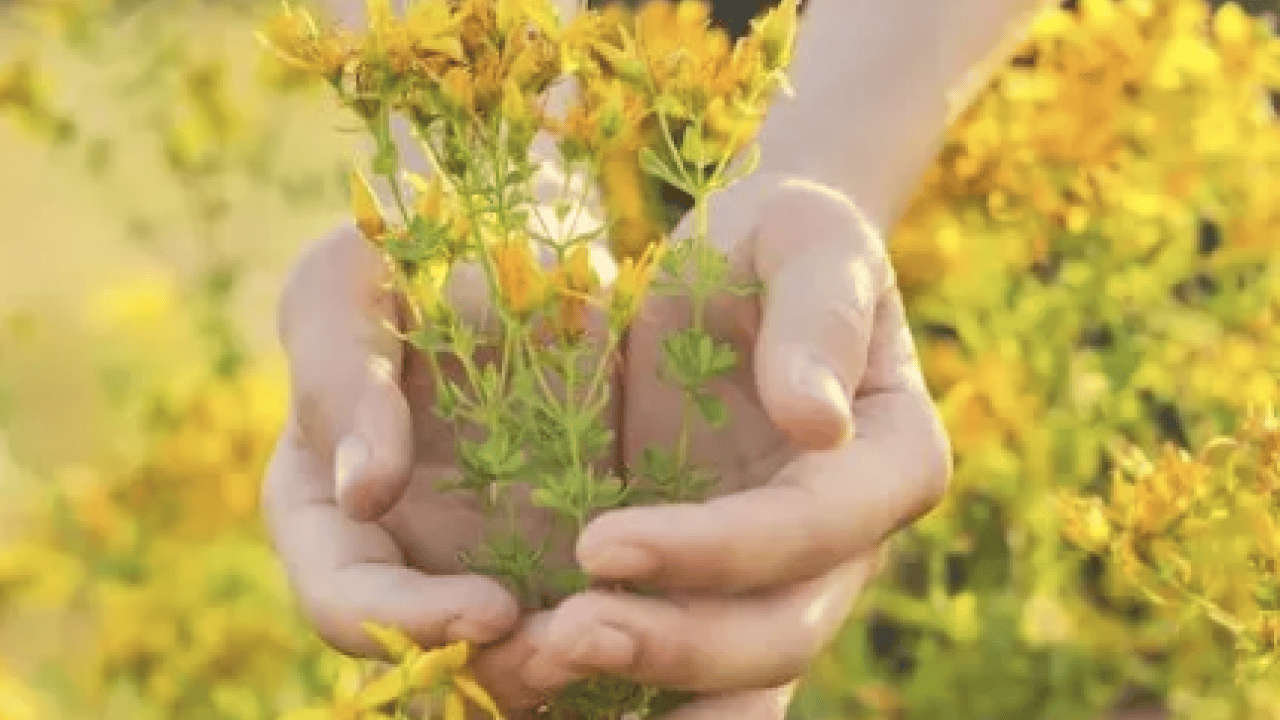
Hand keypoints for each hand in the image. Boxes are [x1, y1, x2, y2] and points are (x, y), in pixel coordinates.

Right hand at [261, 218, 617, 716]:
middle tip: (575, 648)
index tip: (491, 609)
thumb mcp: (352, 282)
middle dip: (499, 669)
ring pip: (515, 658)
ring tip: (632, 638)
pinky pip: (592, 619)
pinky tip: (676, 623)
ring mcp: (485, 561)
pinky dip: (624, 634)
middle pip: (432, 659)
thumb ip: (341, 377)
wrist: (526, 240)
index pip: (345, 601)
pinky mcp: (567, 553)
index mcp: (326, 507)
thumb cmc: (415, 249)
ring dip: (565, 667)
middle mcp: (401, 556)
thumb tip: (366, 494)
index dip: (407, 623)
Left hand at [521, 174, 951, 718]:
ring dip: (650, 689)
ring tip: (543, 671)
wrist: (739, 270)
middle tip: (565, 636)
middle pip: (779, 630)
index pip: (812, 529)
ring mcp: (779, 577)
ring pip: (735, 676)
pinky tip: (541, 689)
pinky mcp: (710, 586)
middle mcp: (845, 545)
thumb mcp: (807, 246)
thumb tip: (820, 426)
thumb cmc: (781, 243)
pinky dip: (624, 692)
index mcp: (890, 463)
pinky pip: (681, 666)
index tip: (601, 542)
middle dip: (676, 645)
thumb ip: (822, 322)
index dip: (716, 550)